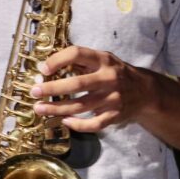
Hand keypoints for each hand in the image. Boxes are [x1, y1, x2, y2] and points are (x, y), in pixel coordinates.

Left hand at [30, 46, 154, 131]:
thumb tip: (48, 66)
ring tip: (40, 109)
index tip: (43, 69)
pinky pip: (93, 124)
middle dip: (52, 88)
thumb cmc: (116, 73)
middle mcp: (109, 77)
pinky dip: (77, 125)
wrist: (145, 91)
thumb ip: (81, 61)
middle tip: (34, 92)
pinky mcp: (115, 115)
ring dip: (57, 109)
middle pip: (77, 84)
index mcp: (104, 60)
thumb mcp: (103, 60)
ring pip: (80, 106)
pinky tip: (65, 121)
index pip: (77, 53)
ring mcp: (113, 98)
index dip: (57, 60)